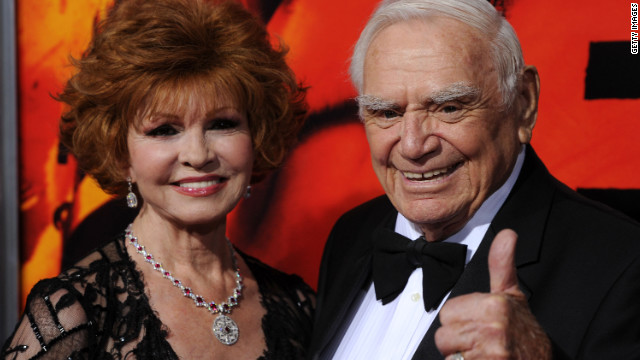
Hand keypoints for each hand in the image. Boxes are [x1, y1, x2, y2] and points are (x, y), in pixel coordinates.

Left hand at [435, 229, 550, 358]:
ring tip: (483, 353)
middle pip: (444, 335)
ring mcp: (491, 351)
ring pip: (449, 354)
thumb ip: (502, 264)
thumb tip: (507, 234)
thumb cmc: (524, 332)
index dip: (459, 320)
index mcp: (494, 304)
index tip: (479, 322)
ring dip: (462, 357)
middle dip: (459, 341)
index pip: (447, 313)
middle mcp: (492, 327)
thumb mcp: (512, 295)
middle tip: (481, 341)